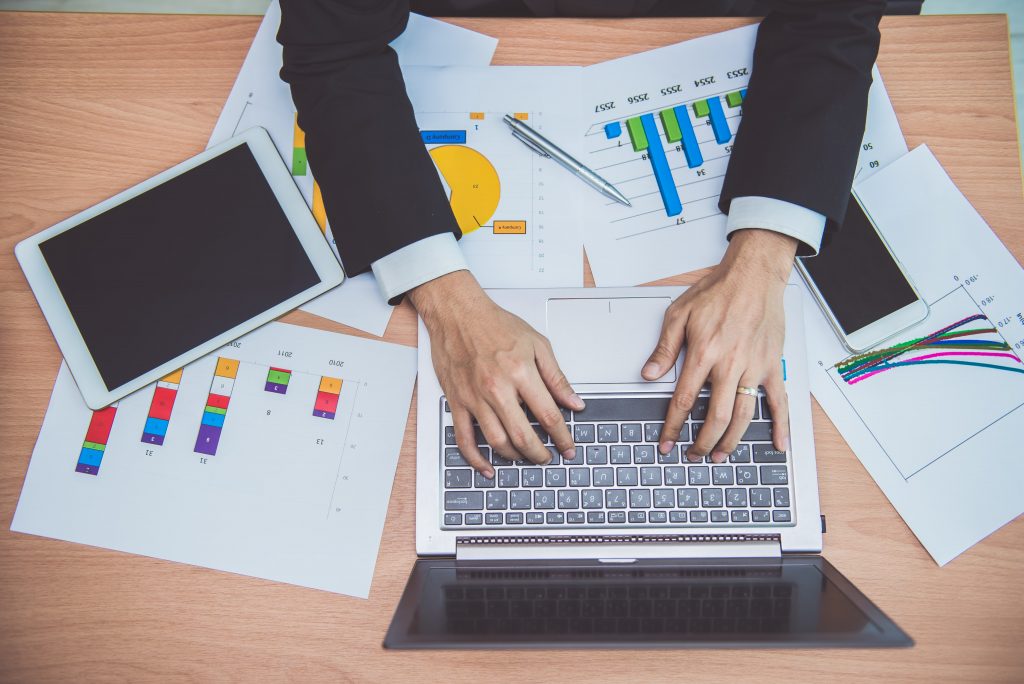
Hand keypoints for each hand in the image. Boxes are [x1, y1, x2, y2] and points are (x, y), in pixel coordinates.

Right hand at [409, 270, 584, 477]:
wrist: (458, 314)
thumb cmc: (495, 325)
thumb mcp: (537, 344)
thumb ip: (557, 377)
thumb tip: (574, 402)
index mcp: (521, 373)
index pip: (548, 415)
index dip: (562, 437)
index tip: (568, 447)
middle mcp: (497, 388)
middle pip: (523, 436)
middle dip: (540, 454)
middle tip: (548, 458)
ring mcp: (475, 397)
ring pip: (496, 441)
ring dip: (514, 456)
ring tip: (525, 457)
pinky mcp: (457, 401)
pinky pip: (464, 438)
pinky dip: (476, 458)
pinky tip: (487, 467)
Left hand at [642, 229, 795, 462]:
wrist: (753, 275)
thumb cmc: (718, 291)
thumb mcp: (679, 314)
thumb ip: (664, 348)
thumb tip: (649, 374)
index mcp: (704, 353)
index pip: (684, 400)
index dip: (673, 426)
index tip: (667, 441)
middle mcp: (730, 364)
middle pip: (716, 415)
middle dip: (703, 441)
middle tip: (693, 455)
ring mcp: (754, 367)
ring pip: (744, 414)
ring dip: (732, 440)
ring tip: (720, 455)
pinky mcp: (772, 365)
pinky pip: (779, 400)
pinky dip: (781, 424)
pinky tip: (779, 443)